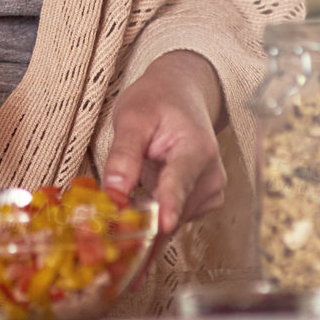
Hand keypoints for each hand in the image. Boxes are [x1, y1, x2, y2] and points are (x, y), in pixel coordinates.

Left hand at [102, 51, 226, 234]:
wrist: (180, 94)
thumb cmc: (157, 101)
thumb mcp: (132, 116)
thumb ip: (123, 153)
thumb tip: (114, 191)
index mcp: (196, 149)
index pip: (181, 182)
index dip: (170, 206)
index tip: (163, 225)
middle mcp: (211, 174)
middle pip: (174, 209)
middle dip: (142, 219)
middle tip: (108, 221)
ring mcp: (210, 190)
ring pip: (173, 220)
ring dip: (146, 219)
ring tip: (124, 199)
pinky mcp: (202, 201)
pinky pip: (174, 218)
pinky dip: (154, 216)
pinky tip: (140, 200)